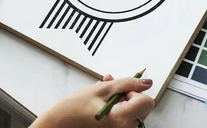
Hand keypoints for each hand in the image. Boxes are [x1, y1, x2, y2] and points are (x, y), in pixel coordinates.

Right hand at [31, 74, 153, 127]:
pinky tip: (103, 102)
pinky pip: (124, 118)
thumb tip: (146, 82)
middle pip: (142, 108)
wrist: (59, 125)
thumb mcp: (100, 89)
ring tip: (103, 93)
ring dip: (121, 99)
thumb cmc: (74, 109)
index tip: (122, 90)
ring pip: (132, 111)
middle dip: (128, 95)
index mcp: (121, 118)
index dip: (135, 92)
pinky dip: (117, 108)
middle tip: (110, 88)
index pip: (147, 102)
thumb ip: (126, 84)